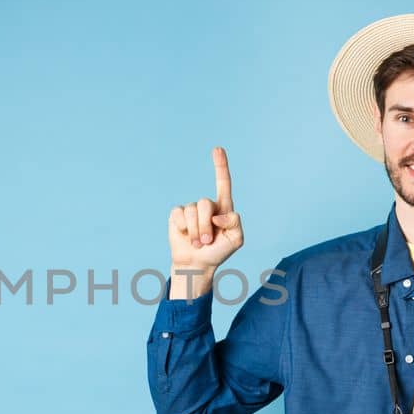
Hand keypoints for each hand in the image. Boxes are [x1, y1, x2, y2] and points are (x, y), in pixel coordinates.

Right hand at [167, 146, 243, 271]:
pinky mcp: (177, 215)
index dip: (221, 166)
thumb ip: (234, 223)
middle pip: (205, 204)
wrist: (197, 264)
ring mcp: (191, 209)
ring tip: (197, 243)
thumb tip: (216, 215)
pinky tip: (184, 235)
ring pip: (192, 211)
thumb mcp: (236, 240)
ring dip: (195, 231)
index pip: (223, 183)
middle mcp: (207, 206)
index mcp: (223, 208)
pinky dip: (183, 228)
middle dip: (204, 226)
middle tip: (206, 242)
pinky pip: (179, 214)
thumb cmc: (218, 251)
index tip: (218, 149)